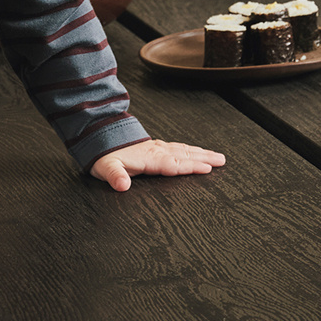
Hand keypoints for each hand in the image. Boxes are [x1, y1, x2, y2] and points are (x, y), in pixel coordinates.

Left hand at [91, 139, 225, 192]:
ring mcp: (156, 147)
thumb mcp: (105, 167)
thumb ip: (114, 176)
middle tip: (222, 161)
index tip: (208, 169)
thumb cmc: (102, 154)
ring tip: (217, 156)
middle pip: (184, 156)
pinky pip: (177, 147)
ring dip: (201, 153)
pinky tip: (196, 151)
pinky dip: (190, 150)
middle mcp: (156, 151)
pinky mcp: (154, 146)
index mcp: (148, 159)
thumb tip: (122, 186)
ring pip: (183, 150)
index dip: (190, 167)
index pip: (173, 164)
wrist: (98, 135)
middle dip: (204, 158)